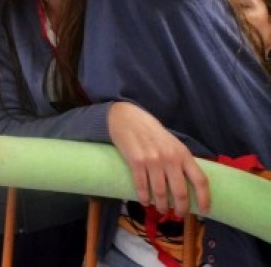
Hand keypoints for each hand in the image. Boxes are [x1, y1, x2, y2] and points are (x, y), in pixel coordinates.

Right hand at [108, 101, 209, 216]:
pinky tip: (145, 202)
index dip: (204, 198)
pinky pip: (141, 186)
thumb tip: (188, 183)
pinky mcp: (136, 162)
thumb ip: (181, 161)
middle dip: (181, 208)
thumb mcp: (173, 143)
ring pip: (160, 192)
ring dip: (161, 206)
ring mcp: (152, 161)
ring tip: (161, 210)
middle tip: (179, 215)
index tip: (204, 211)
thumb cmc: (152, 132)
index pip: (200, 180)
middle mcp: (170, 159)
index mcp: (183, 154)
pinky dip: (144, 198)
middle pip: (180, 191)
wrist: (128, 117)